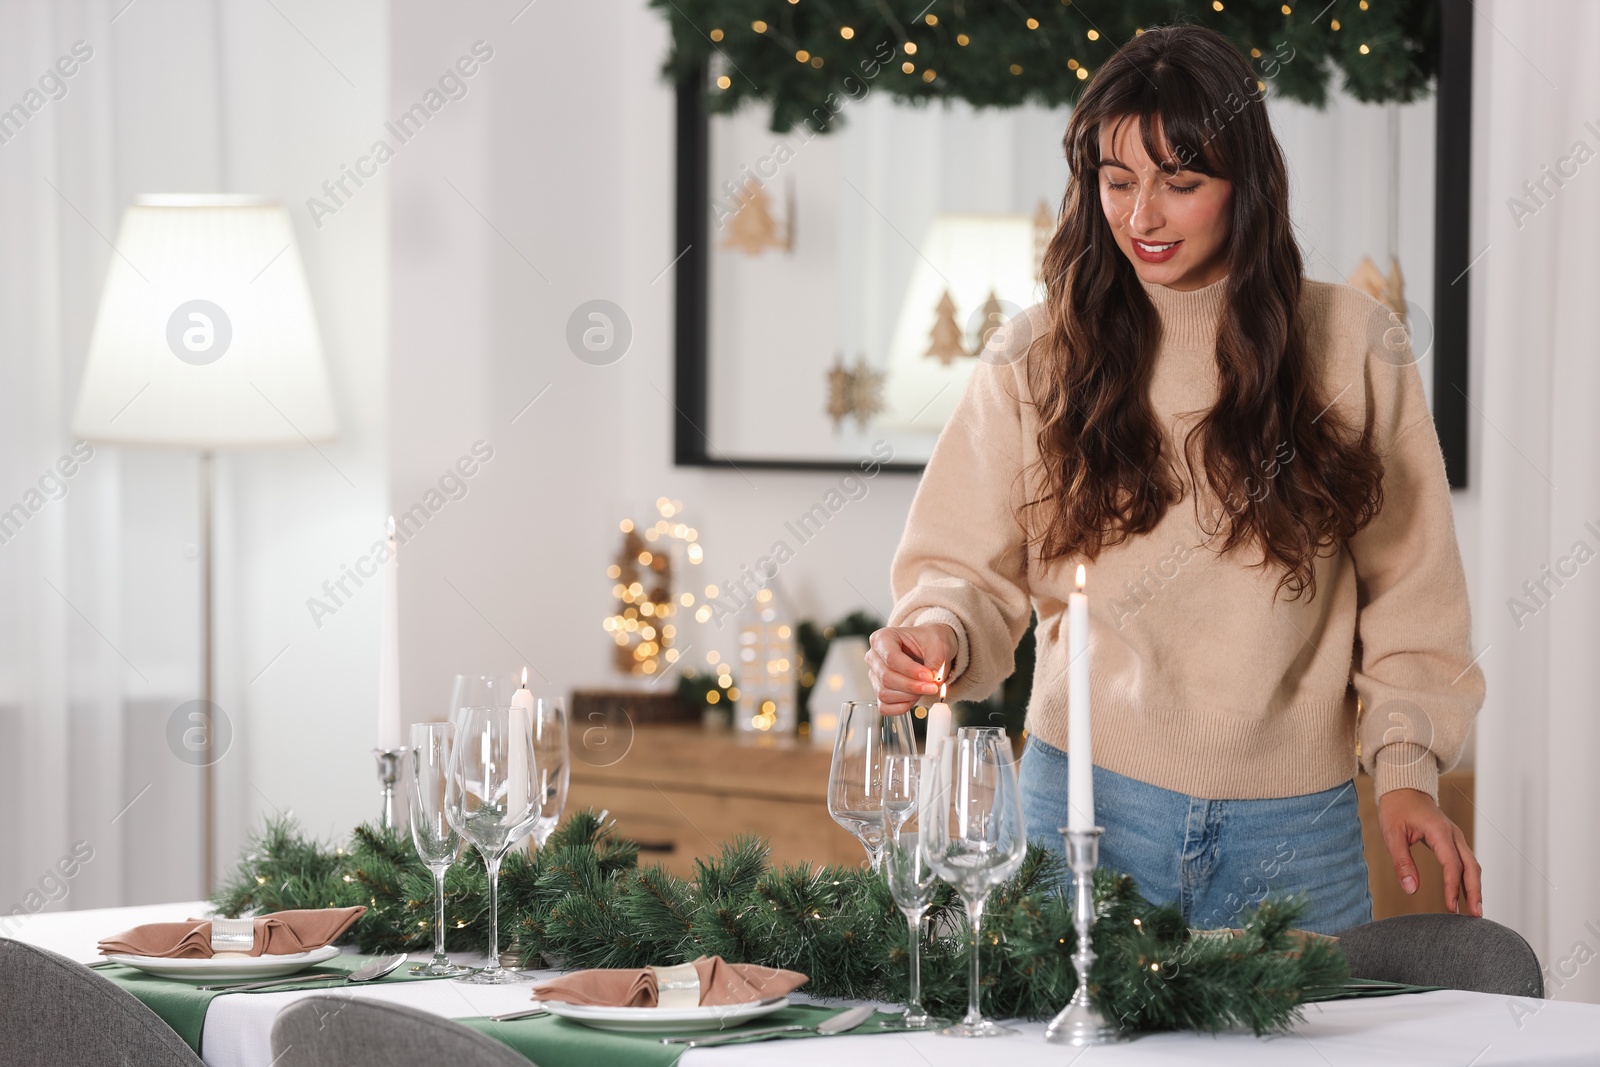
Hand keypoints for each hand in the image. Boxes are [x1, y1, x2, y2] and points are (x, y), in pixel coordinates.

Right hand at [865, 624, 958, 715]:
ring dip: (909, 696)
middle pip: (887, 678)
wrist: (931, 647)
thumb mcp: (938, 645)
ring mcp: (875, 676)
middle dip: (912, 686)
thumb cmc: (930, 641)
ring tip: (925, 689)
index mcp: (883, 638)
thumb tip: (931, 682)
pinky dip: (901, 707)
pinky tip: (915, 699)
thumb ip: (935, 663)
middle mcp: (874, 657)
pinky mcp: (879, 691)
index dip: (911, 670)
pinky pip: (884, 707)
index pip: (891, 658)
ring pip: (885, 693)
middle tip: (932, 686)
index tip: (929, 676)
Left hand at [1377, 787, 1482, 916]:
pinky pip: (1466, 862)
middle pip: (1471, 866)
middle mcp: (1454, 834)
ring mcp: (1456, 837)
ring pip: (1472, 865)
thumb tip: (1411, 889)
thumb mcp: (1392, 834)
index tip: (1451, 907)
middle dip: (1475, 892)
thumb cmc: (1396, 809)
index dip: (1453, 887)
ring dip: (1475, 888)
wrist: (1404, 790)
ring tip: (1474, 912)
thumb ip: (1402, 862)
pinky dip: (1469, 879)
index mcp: (1439, 831)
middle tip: (1475, 916)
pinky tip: (1467, 895)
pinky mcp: (1454, 841)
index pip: (1452, 864)